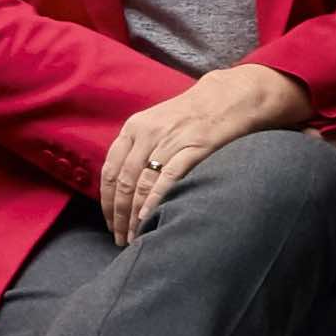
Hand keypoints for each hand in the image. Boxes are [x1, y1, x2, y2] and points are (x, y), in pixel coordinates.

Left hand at [99, 62, 309, 236]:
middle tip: (121, 238)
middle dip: (119, 215)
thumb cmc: (193, 115)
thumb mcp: (157, 124)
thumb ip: (139, 148)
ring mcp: (170, 140)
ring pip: (141, 184)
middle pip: (123, 182)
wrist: (229, 97)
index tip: (110, 223)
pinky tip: (148, 217)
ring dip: (134, 215)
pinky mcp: (194, 147)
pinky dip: (154, 200)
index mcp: (134, 128)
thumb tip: (123, 186)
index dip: (107, 201)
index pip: (110, 170)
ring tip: (135, 235)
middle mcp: (147, 133)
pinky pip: (167, 178)